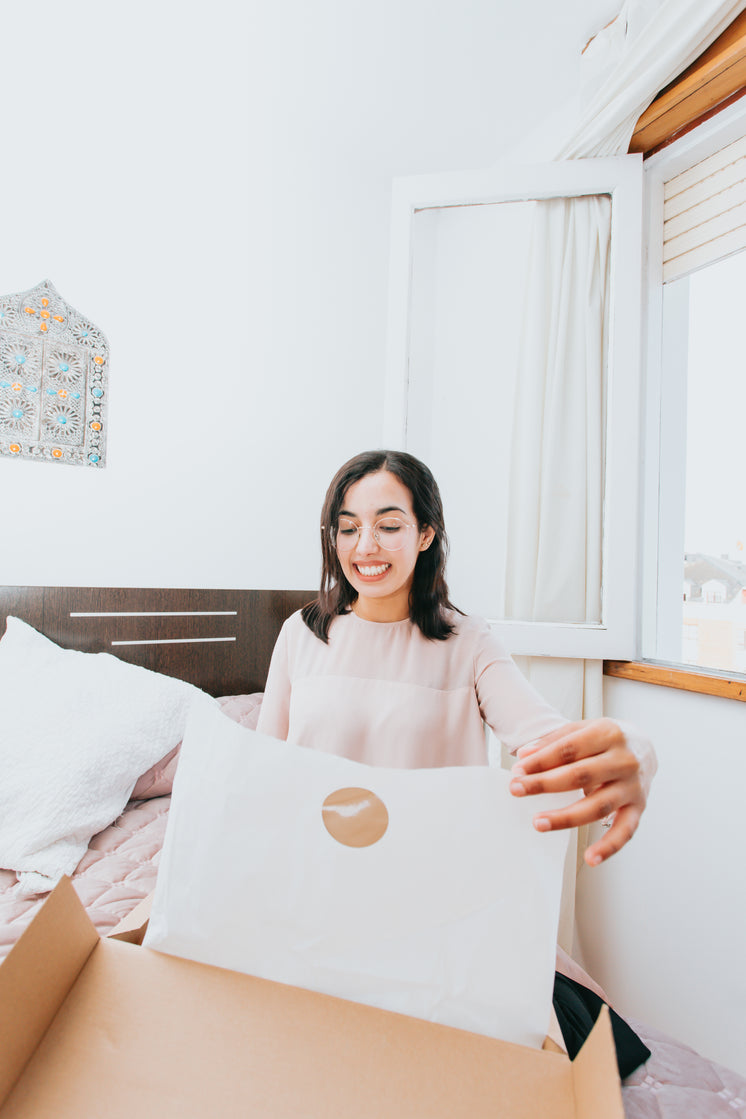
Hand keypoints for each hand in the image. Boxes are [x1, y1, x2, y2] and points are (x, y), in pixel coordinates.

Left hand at [509, 718, 645, 866]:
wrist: (646, 746)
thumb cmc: (607, 739)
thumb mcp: (583, 729)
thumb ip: (554, 741)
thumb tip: (524, 756)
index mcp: (609, 733)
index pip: (569, 748)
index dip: (541, 760)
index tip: (518, 770)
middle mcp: (624, 760)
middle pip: (580, 775)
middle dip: (544, 784)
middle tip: (516, 789)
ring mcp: (633, 786)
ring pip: (598, 806)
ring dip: (566, 817)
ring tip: (539, 822)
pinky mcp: (639, 807)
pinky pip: (625, 831)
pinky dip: (609, 847)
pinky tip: (590, 858)